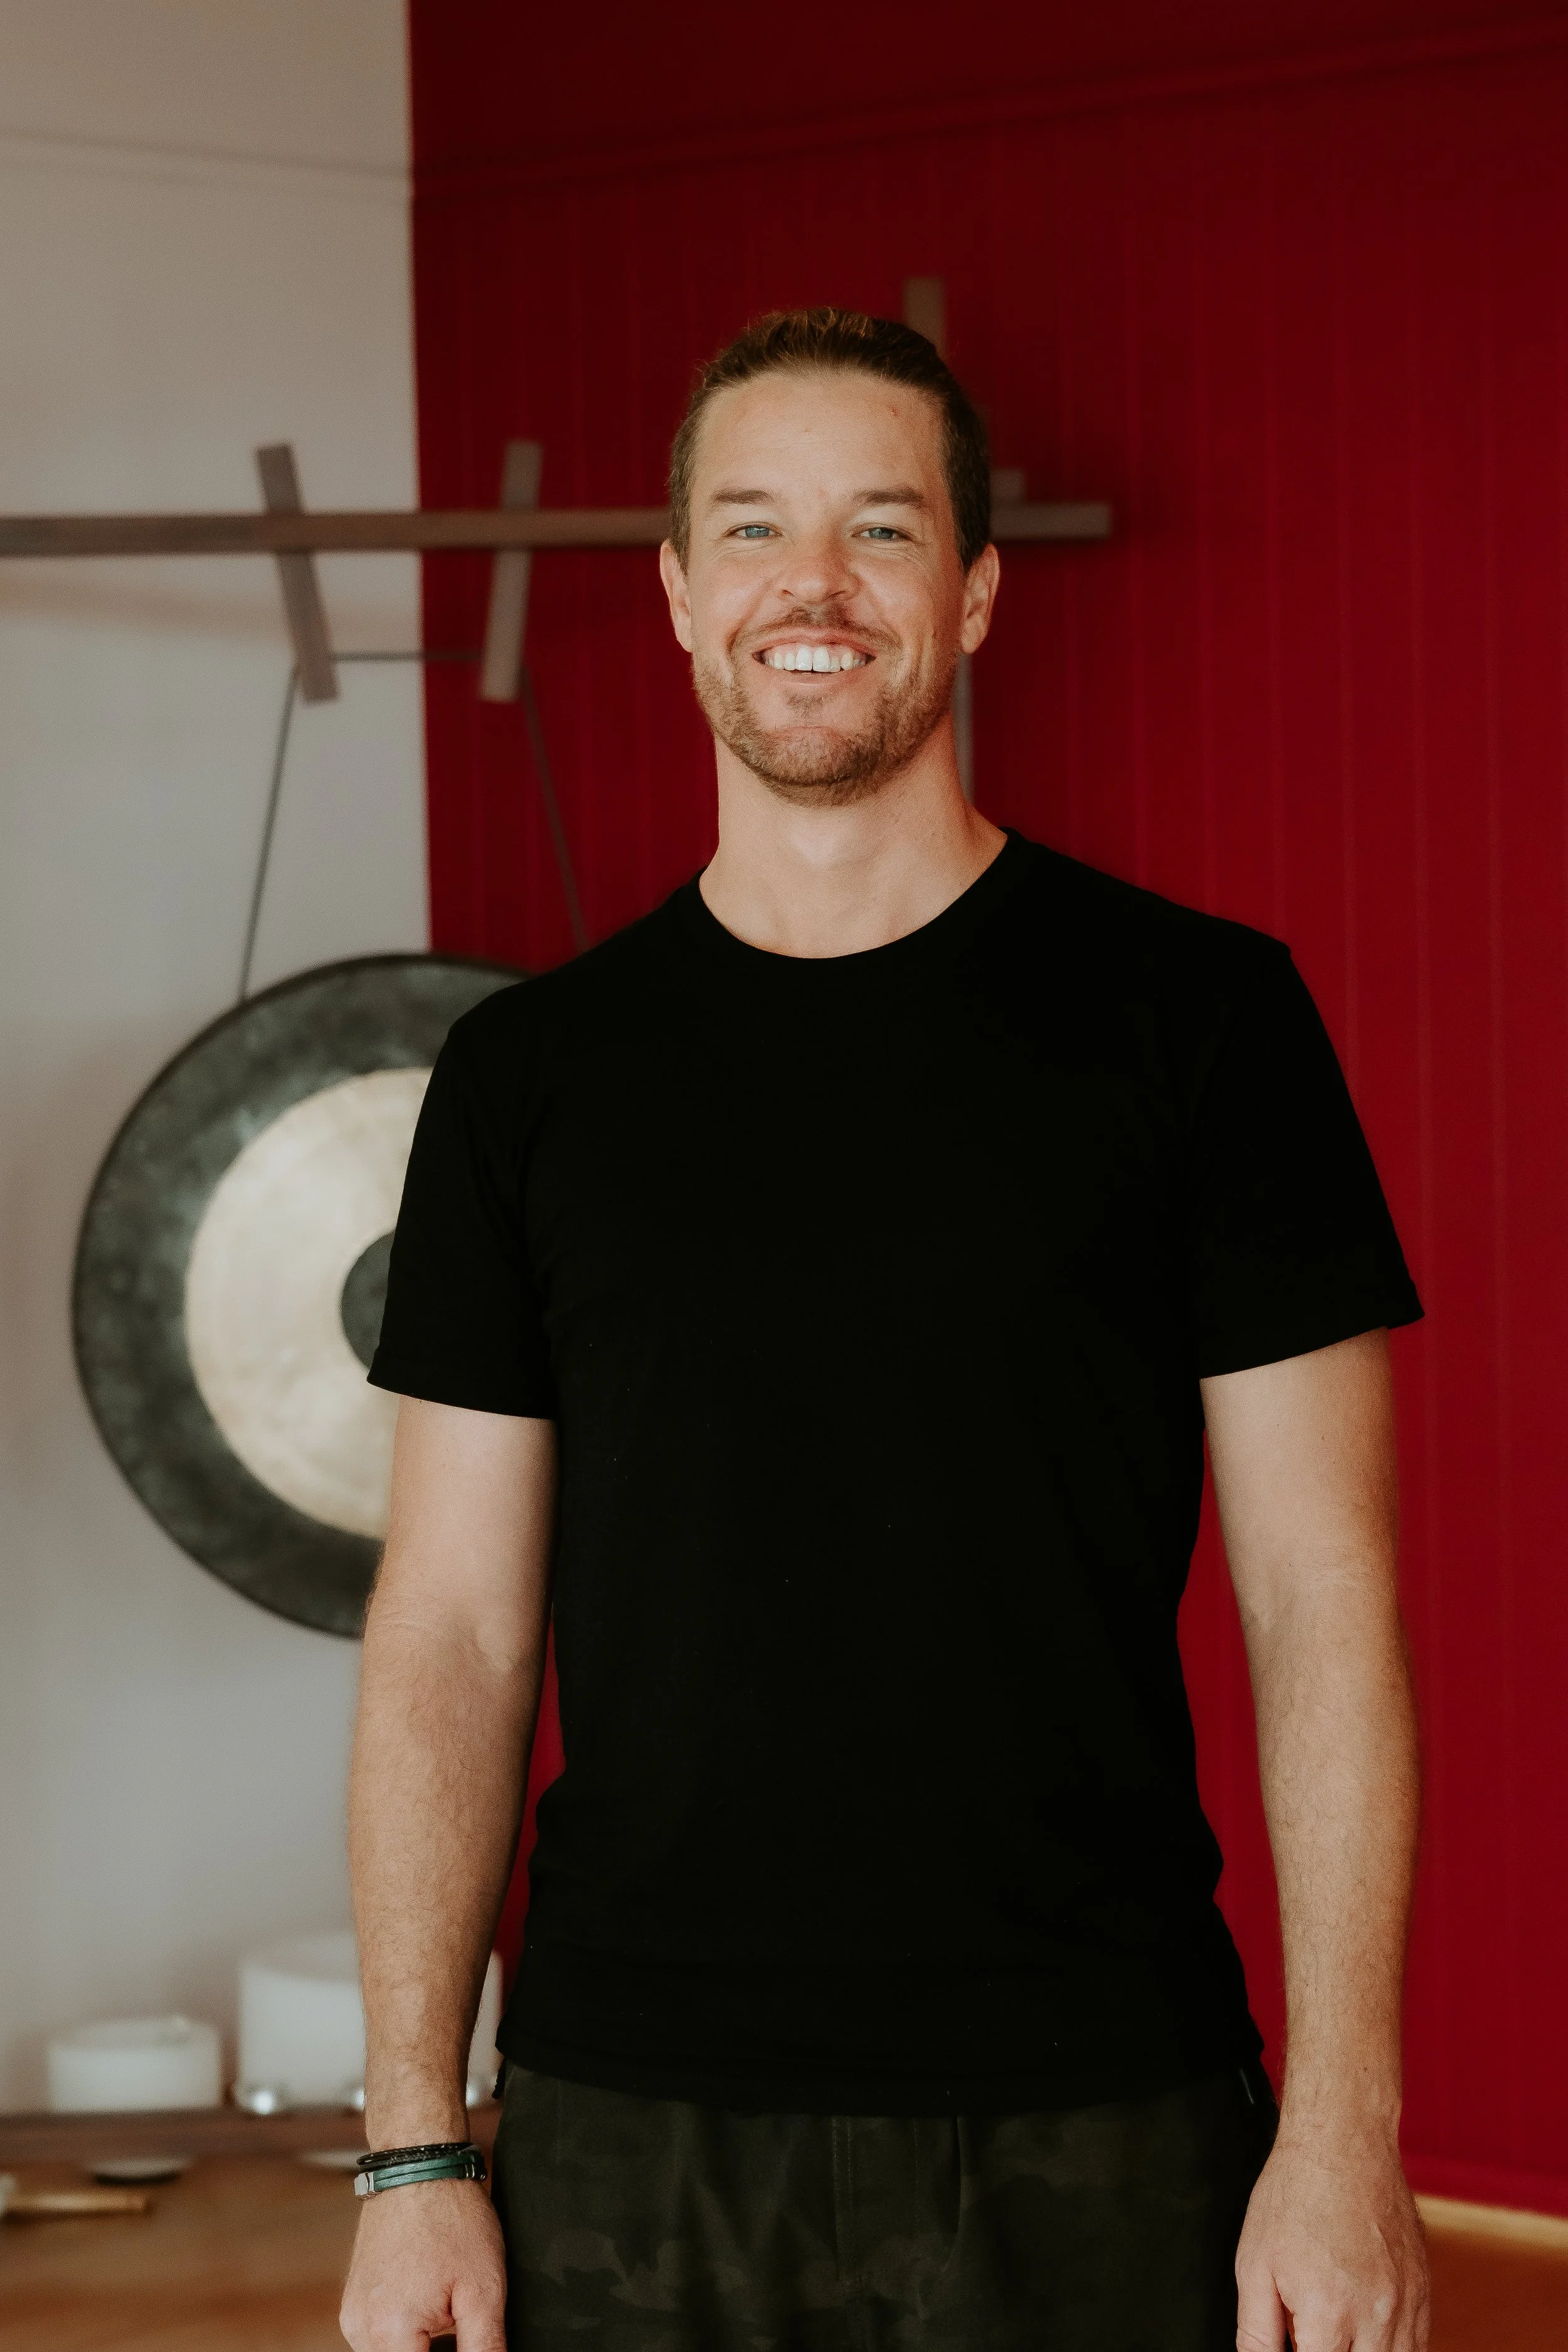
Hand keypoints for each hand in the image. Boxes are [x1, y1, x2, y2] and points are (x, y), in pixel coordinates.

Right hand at [340, 2178, 507, 2351]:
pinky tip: (431, 2304)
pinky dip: (406, 2333)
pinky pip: (380, 2337)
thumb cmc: (452, 2218)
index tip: (466, 2339)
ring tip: (450, 2312)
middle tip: (462, 2326)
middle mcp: (360, 2330)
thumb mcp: (483, 2291)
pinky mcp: (353, 2303)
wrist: (418, 2166)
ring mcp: (352, 2316)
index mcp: (389, 2332)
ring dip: (420, 2347)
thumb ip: (484, 2349)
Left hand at [1235, 2125, 1428, 2350]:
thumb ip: (1256, 2333)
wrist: (1343, 2142)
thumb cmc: (1295, 2194)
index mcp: (1329, 2312)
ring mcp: (1407, 2304)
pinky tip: (1367, 2335)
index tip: (1297, 2342)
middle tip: (1314, 2335)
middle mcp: (1376, 2315)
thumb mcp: (1254, 2265)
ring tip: (1338, 2334)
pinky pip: (1418, 2344)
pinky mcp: (1423, 2289)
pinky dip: (1393, 2349)